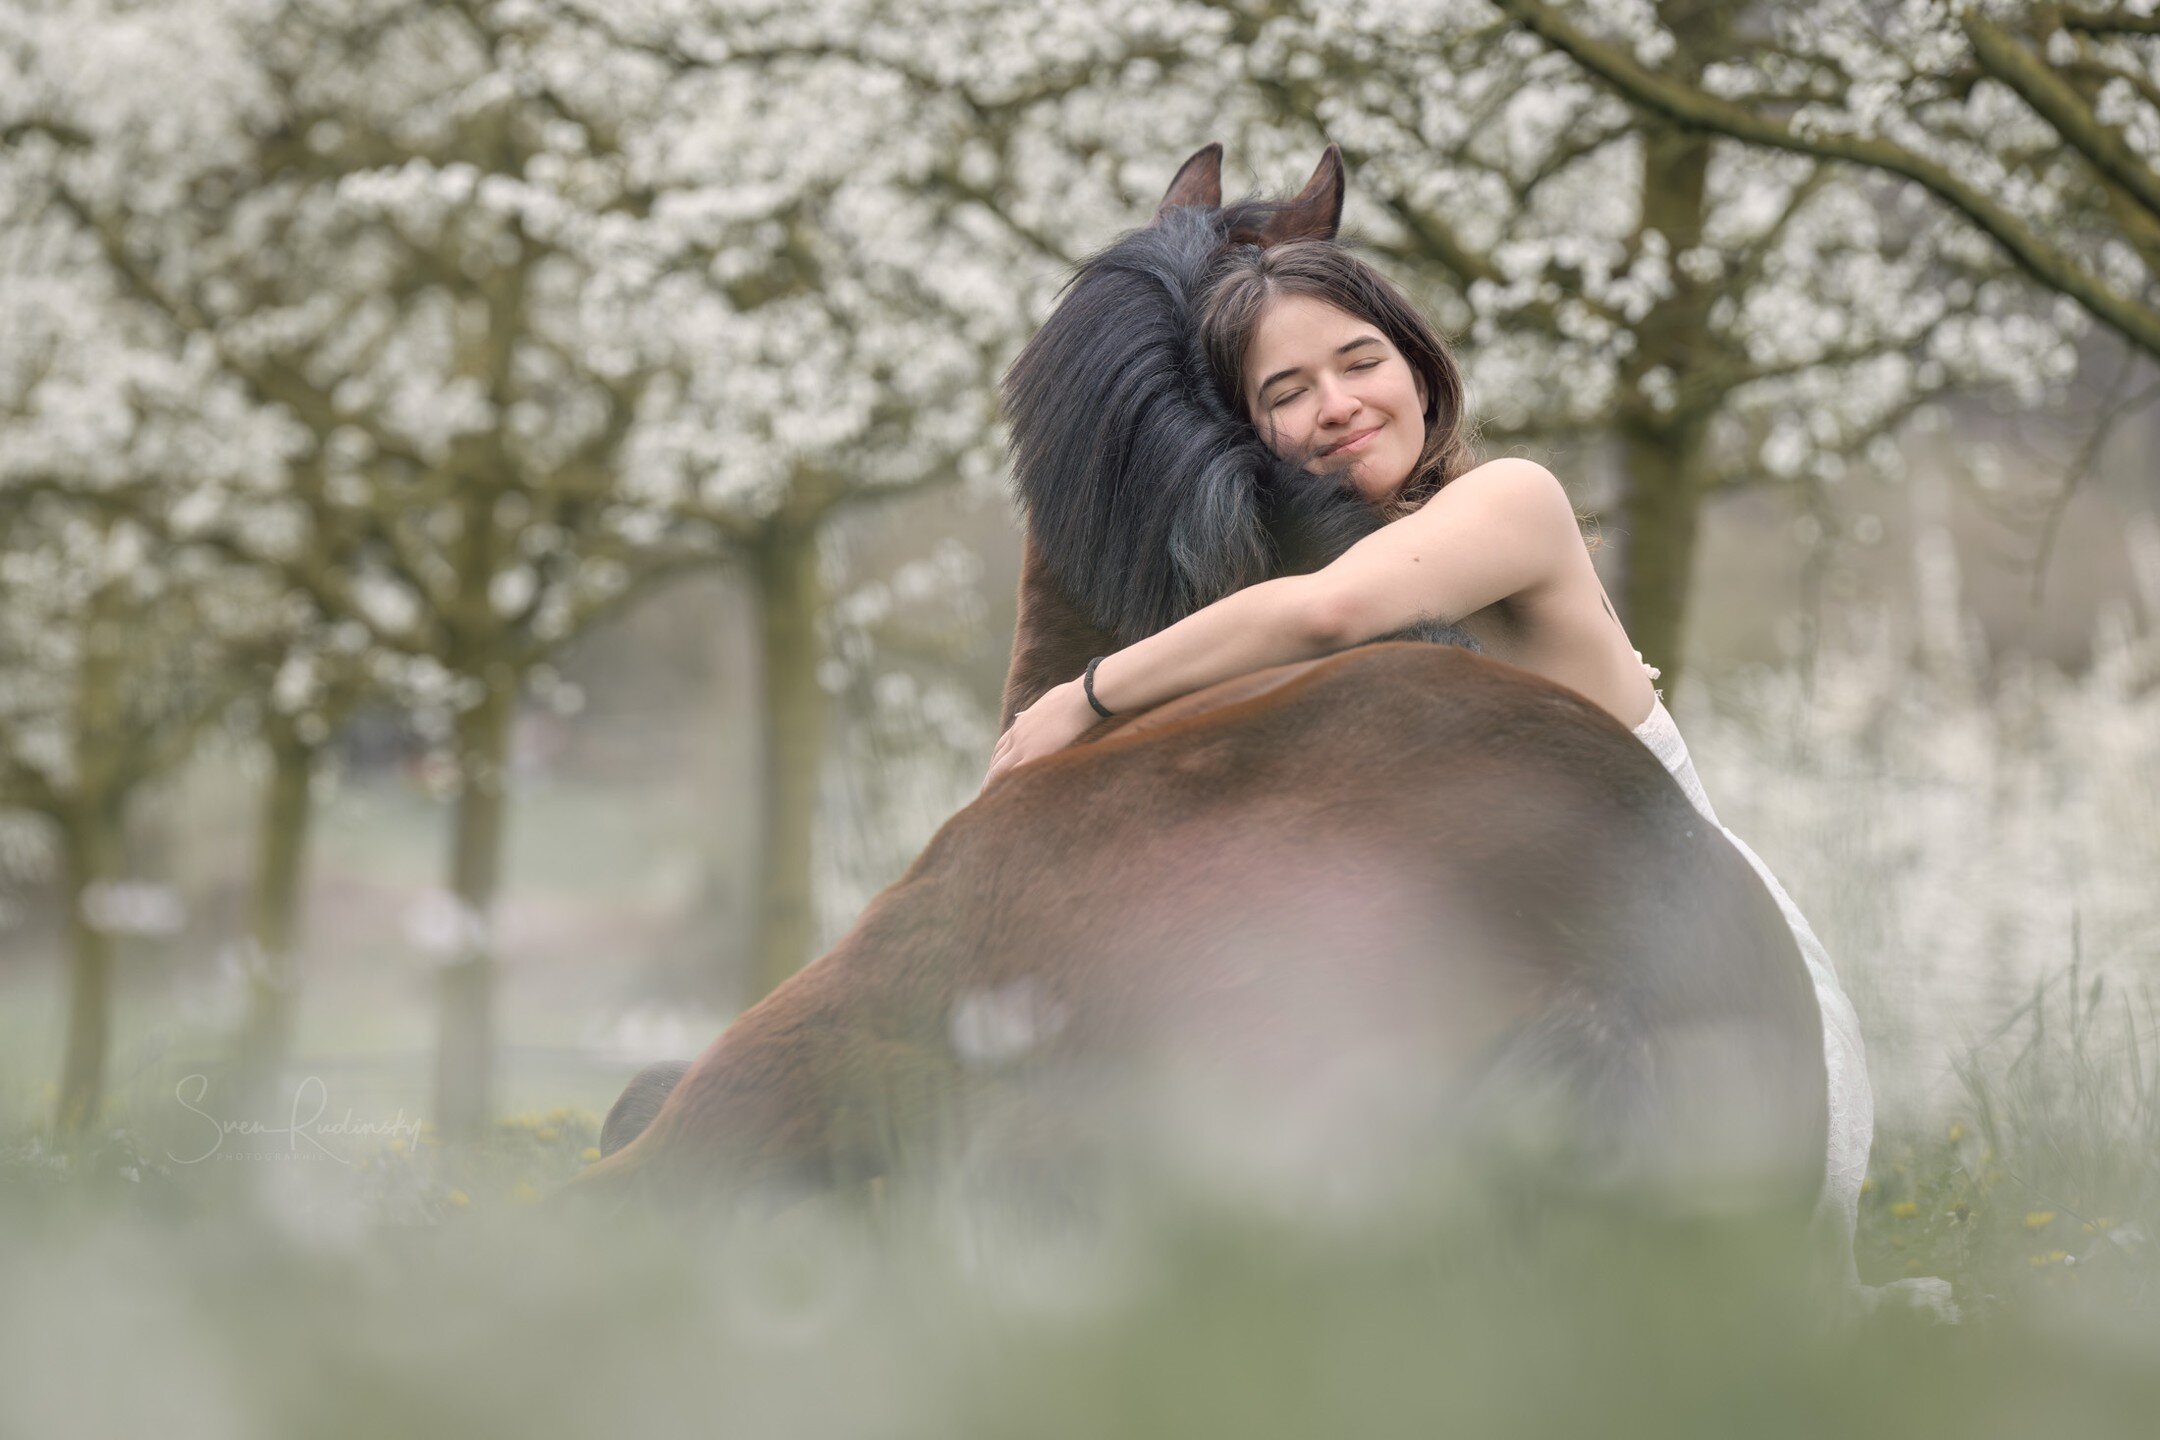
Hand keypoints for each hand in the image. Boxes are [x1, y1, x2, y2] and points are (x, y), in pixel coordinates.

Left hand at [981, 679, 1102, 790]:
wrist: (1082, 699)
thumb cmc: (1074, 698)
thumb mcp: (1050, 702)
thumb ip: (1042, 712)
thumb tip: (1042, 711)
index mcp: (1021, 724)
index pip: (1001, 746)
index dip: (997, 760)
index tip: (994, 771)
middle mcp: (1018, 736)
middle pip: (997, 761)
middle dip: (990, 776)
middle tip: (986, 791)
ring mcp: (1024, 747)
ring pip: (1000, 770)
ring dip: (993, 784)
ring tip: (988, 799)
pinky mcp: (1034, 756)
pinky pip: (1016, 775)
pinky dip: (1009, 786)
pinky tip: (1007, 798)